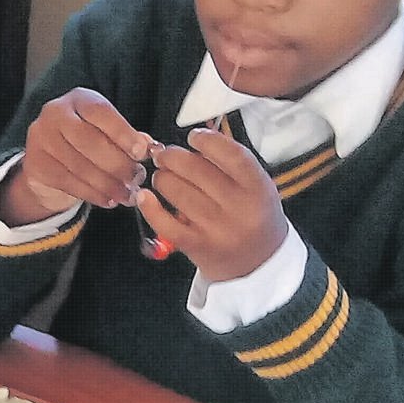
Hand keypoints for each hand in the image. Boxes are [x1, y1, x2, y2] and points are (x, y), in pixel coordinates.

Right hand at [0, 88, 152, 225]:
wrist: (49, 159)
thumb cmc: (88, 141)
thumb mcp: (108, 131)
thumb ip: (130, 138)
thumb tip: (152, 148)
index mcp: (79, 99)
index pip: (101, 112)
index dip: (123, 133)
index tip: (141, 153)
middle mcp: (56, 113)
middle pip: (89, 141)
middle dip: (117, 164)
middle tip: (136, 180)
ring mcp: (41, 138)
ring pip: (80, 166)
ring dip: (108, 184)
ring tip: (127, 196)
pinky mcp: (36, 164)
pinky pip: (69, 182)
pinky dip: (93, 194)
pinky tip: (109, 200)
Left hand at [136, 128, 287, 280]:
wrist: (257, 264)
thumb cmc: (253, 219)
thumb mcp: (257, 187)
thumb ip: (230, 164)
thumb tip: (192, 142)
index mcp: (258, 188)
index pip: (230, 154)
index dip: (206, 140)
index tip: (194, 138)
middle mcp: (239, 208)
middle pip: (196, 169)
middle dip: (172, 157)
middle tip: (166, 156)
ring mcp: (217, 228)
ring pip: (177, 191)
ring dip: (161, 178)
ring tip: (162, 177)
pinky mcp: (197, 246)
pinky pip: (165, 222)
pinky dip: (150, 206)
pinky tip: (145, 197)